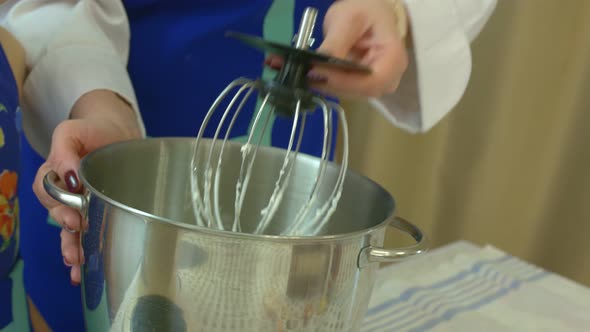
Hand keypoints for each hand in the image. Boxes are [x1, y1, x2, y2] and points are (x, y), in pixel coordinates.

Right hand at [32, 89, 142, 283]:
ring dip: (72, 249)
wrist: (120, 132)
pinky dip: (86, 253)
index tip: (74, 216)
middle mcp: (65, 192)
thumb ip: (64, 150)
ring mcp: (81, 204)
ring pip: (70, 231)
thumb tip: (69, 178)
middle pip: (57, 216)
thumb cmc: (94, 130)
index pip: (46, 192)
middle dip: (66, 232)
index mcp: (54, 173)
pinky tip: (85, 269)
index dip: (57, 205)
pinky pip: (87, 235)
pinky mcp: (99, 212)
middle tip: (78, 239)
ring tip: (77, 263)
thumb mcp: (73, 131)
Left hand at [266, 0, 408, 97]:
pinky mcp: (357, 85)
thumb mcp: (349, 19)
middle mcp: (386, 79)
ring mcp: (372, 85)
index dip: (342, 81)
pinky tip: (301, 72)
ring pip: (344, 92)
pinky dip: (319, 81)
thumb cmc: (365, 9)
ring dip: (318, 84)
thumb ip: (336, 43)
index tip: (315, 73)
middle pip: (355, 91)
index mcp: (393, 60)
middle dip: (325, 84)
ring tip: (292, 71)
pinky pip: (339, 87)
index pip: (369, 82)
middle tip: (295, 73)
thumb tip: (317, 65)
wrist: (370, 11)